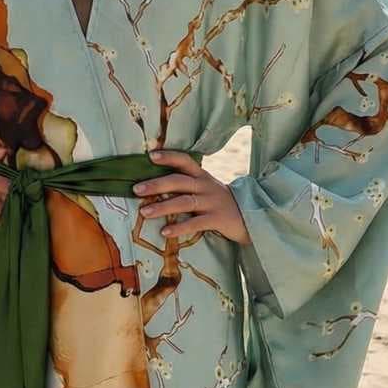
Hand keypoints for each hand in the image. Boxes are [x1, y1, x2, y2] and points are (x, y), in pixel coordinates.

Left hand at [132, 148, 250, 245]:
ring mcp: (212, 202)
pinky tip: (165, 232)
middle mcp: (206, 186)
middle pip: (179, 181)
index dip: (168, 156)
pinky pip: (195, 223)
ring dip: (162, 207)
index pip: (185, 160)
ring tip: (144, 212)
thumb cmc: (220, 202)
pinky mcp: (217, 219)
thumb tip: (155, 185)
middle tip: (136, 189)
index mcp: (202, 176)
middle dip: (156, 185)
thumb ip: (187, 184)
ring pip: (184, 202)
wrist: (252, 216)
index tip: (150, 155)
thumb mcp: (206, 188)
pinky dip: (179, 228)